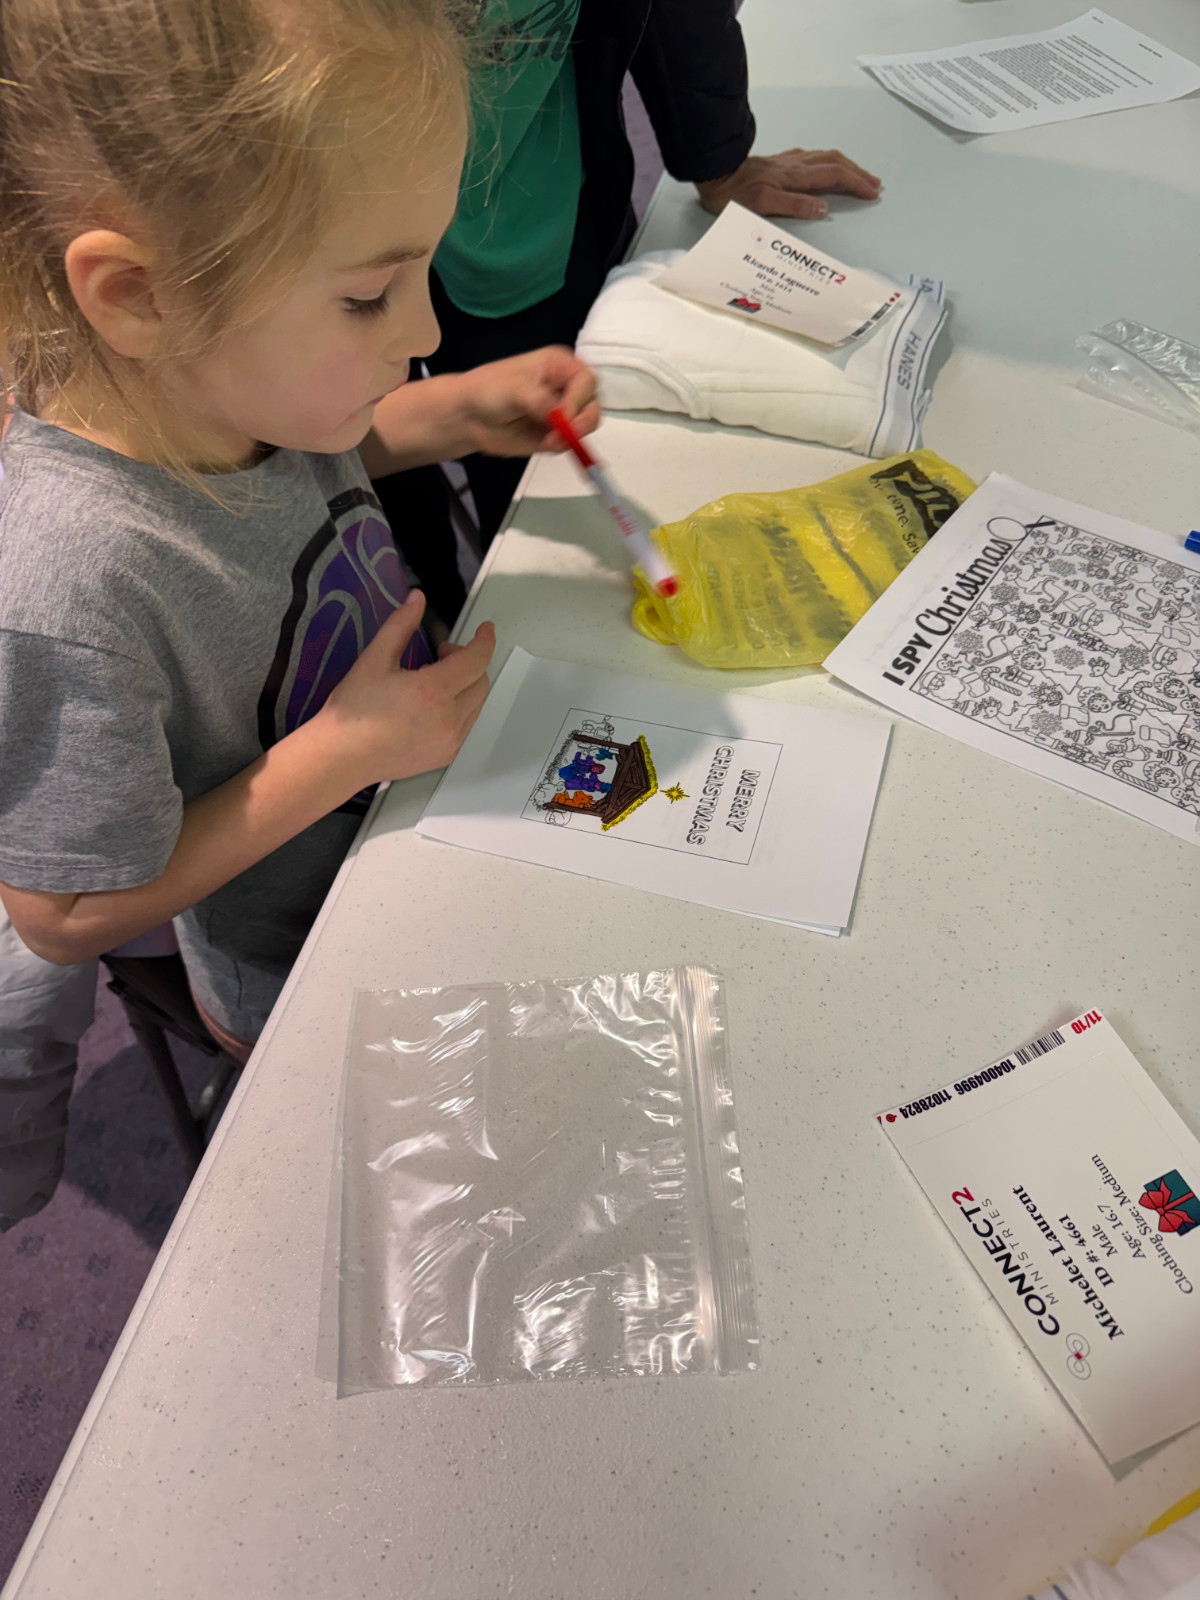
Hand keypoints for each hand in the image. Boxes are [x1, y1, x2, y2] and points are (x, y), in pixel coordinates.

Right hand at [319, 592, 495, 785]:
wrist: (341, 756)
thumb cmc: (353, 711)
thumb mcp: (374, 660)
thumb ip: (400, 625)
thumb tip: (417, 600)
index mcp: (433, 691)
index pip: (476, 660)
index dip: (484, 640)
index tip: (484, 630)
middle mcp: (449, 719)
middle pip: (480, 681)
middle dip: (467, 661)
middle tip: (439, 656)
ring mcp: (450, 741)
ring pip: (476, 704)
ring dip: (465, 685)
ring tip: (431, 681)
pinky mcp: (445, 756)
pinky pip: (465, 725)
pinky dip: (459, 708)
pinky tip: (431, 705)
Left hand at [457, 347, 599, 457]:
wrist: (469, 417)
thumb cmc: (488, 391)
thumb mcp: (515, 390)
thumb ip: (540, 402)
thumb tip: (561, 418)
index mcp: (560, 365)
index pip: (587, 381)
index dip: (580, 400)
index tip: (564, 417)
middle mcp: (567, 387)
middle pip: (593, 404)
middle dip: (582, 422)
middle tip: (565, 435)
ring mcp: (563, 412)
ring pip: (587, 425)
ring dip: (572, 437)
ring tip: (548, 441)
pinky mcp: (557, 434)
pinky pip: (572, 442)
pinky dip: (563, 446)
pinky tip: (545, 444)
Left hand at [696, 148, 880, 221]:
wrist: (713, 172)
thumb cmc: (733, 193)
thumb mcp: (762, 205)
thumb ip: (794, 206)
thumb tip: (823, 209)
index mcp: (795, 177)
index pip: (835, 176)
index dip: (856, 184)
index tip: (871, 193)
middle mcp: (794, 165)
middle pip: (835, 163)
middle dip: (857, 173)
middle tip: (873, 184)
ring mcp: (786, 161)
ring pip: (825, 157)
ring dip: (846, 165)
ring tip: (858, 175)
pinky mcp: (777, 162)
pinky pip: (811, 157)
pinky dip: (827, 161)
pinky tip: (825, 165)